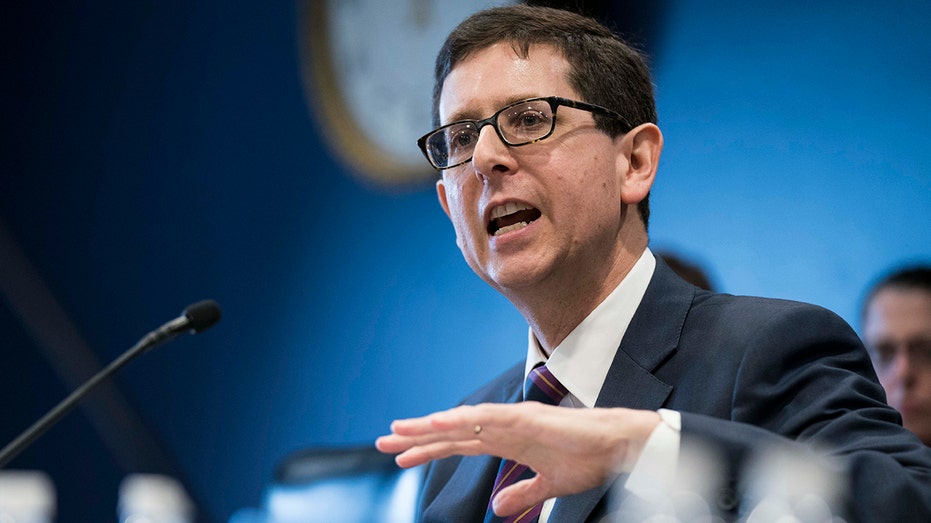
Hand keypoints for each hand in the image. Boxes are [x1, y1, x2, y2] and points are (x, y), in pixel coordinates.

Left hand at [375, 402, 660, 516]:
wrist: (617, 445)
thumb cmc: (587, 459)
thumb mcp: (548, 485)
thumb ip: (522, 493)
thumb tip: (497, 506)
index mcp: (506, 441)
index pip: (458, 445)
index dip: (429, 450)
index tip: (401, 457)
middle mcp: (503, 427)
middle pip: (451, 432)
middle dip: (417, 438)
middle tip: (383, 442)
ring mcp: (513, 420)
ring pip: (462, 421)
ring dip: (430, 426)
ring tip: (399, 430)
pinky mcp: (526, 419)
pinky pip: (487, 418)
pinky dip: (461, 419)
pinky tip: (439, 422)